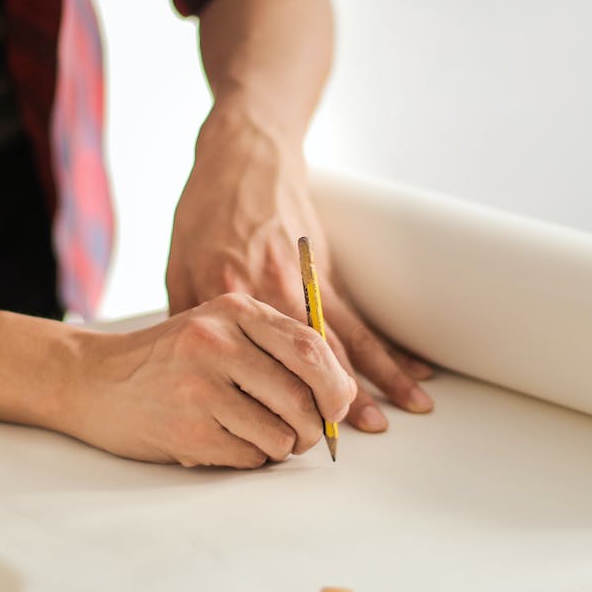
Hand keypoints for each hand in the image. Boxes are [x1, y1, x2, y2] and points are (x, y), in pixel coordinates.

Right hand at [59, 294, 355, 467]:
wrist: (93, 379)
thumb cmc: (170, 359)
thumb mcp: (219, 329)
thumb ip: (276, 348)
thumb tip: (344, 395)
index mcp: (234, 310)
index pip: (311, 348)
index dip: (336, 385)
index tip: (337, 406)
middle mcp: (216, 342)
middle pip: (302, 396)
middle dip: (315, 427)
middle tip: (304, 434)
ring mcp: (198, 387)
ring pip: (280, 434)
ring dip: (281, 447)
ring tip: (258, 437)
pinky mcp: (186, 429)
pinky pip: (249, 457)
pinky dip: (251, 459)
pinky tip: (227, 442)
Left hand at [165, 108, 433, 433]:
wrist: (243, 155)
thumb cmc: (204, 210)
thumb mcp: (177, 265)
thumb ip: (188, 320)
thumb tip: (193, 372)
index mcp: (228, 296)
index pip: (253, 363)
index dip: (272, 400)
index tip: (285, 435)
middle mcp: (271, 292)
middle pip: (309, 357)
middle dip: (336, 400)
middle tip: (357, 436)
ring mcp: (305, 280)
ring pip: (347, 339)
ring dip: (380, 377)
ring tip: (410, 409)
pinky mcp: (326, 270)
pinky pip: (360, 316)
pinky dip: (389, 345)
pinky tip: (413, 368)